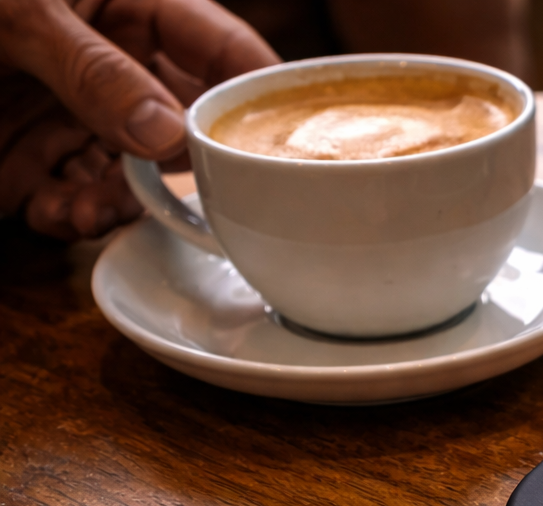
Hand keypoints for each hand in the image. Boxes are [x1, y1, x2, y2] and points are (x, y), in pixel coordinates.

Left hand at [0, 0, 277, 239]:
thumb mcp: (23, 14)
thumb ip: (97, 71)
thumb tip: (170, 133)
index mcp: (127, 8)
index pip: (221, 49)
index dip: (258, 93)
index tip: (287, 139)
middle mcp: (112, 68)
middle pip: (187, 127)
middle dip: (195, 170)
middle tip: (204, 196)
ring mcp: (75, 117)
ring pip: (134, 176)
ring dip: (125, 202)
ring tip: (99, 211)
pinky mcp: (32, 161)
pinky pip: (71, 201)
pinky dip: (71, 217)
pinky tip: (67, 214)